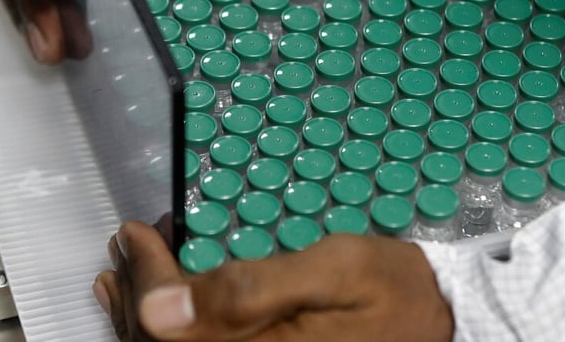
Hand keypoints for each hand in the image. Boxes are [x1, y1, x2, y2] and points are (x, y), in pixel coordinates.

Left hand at [94, 221, 454, 341]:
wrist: (439, 322)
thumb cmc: (390, 289)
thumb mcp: (330, 271)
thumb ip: (248, 289)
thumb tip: (160, 307)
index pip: (170, 324)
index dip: (146, 276)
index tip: (135, 232)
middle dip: (134, 294)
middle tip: (126, 245)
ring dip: (140, 317)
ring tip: (125, 275)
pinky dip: (170, 332)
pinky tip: (158, 310)